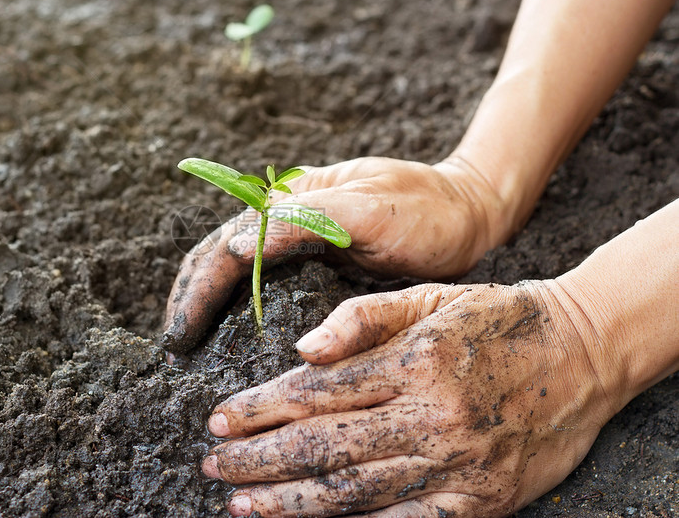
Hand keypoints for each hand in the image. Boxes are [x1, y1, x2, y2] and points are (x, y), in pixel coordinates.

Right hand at [162, 156, 508, 352]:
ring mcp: (298, 236)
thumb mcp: (370, 208)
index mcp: (291, 199)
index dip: (198, 292)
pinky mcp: (314, 257)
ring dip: (204, 302)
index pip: (226, 247)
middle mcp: (285, 215)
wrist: (468, 210)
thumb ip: (306, 220)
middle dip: (189, 299)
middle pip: (218, 256)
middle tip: (173, 349)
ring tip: (186, 344)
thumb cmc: (425, 208)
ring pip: (233, 268)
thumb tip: (234, 248)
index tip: (181, 336)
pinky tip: (228, 332)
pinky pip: (261, 280)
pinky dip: (235, 305)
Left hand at [201, 281, 622, 516]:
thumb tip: (300, 351)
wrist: (580, 355)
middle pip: (323, 447)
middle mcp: (431, 417)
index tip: (218, 419)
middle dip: (259, 459)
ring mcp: (456, 466)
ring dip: (289, 502)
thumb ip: (362, 317)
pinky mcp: (479, 502)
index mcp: (414, 362)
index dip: (258, 409)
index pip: (315, 393)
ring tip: (242, 503)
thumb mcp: (430, 299)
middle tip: (214, 463)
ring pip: (353, 492)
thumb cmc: (495, 319)